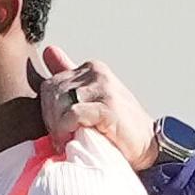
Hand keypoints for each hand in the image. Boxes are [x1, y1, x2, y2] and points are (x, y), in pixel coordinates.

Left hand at [40, 45, 159, 169]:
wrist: (147, 144)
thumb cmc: (119, 125)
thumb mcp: (91, 97)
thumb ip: (69, 73)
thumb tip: (49, 50)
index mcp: (92, 68)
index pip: (51, 84)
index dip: (48, 110)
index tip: (57, 128)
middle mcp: (98, 73)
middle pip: (53, 93)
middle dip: (51, 119)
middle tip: (60, 137)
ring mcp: (104, 88)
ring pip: (61, 102)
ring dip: (58, 125)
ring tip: (66, 140)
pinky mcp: (108, 106)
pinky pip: (73, 113)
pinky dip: (67, 129)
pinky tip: (73, 139)